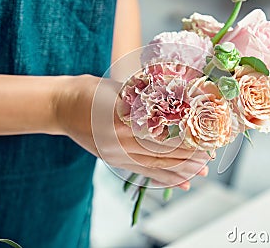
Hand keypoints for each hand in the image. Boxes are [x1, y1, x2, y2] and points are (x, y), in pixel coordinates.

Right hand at [54, 75, 210, 189]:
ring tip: (201, 172)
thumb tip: (175, 98)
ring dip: (180, 169)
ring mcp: (116, 154)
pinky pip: (143, 172)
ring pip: (155, 164)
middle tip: (210, 158)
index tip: (205, 139)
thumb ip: (142, 96)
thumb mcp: (115, 88)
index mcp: (121, 119)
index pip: (162, 132)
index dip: (185, 137)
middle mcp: (119, 141)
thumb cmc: (88, 92)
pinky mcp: (114, 160)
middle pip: (162, 150)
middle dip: (188, 155)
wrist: (60, 107)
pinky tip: (181, 183)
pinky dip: (164, 178)